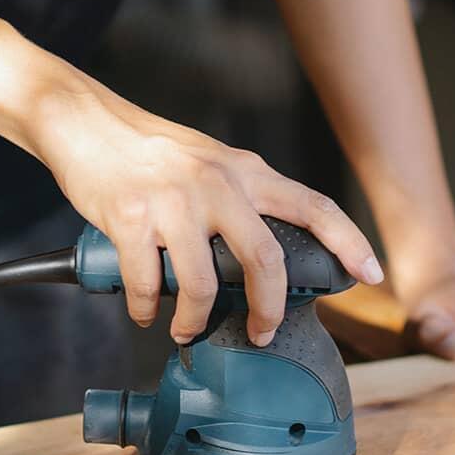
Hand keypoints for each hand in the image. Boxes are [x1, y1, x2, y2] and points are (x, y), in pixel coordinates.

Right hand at [34, 89, 382, 345]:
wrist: (83, 121)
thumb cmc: (147, 149)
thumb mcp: (210, 161)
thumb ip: (240, 197)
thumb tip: (262, 254)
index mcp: (245, 171)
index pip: (314, 206)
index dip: (349, 242)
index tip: (371, 274)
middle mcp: (217, 184)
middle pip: (264, 261)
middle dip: (267, 311)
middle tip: (261, 333)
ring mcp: (174, 202)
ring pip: (201, 285)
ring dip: (193, 321)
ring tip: (185, 329)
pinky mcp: (131, 218)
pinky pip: (146, 283)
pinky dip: (146, 309)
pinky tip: (145, 310)